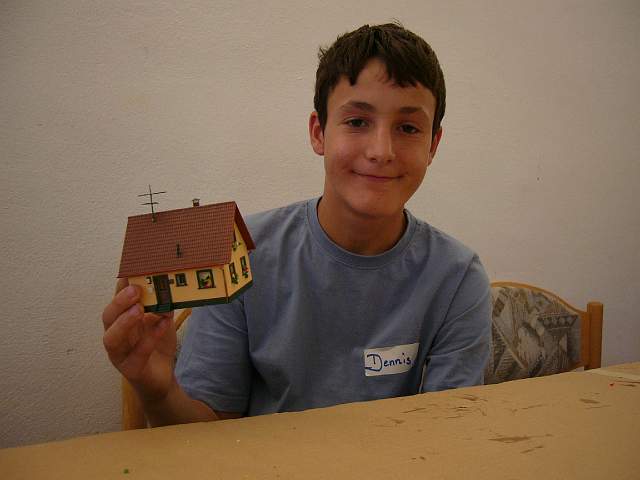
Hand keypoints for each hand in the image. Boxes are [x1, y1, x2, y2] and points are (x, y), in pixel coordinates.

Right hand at [102, 278, 175, 402]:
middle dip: (119, 302)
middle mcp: (116, 336)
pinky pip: (137, 354)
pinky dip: (150, 339)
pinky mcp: (130, 369)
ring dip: (124, 322)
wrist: (162, 378)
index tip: (130, 268)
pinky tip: (163, 326)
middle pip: (107, 317)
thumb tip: (169, 285)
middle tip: (135, 289)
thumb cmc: (157, 346)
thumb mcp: (162, 321)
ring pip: (111, 338)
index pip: (116, 300)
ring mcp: (120, 354)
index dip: (121, 285)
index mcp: (121, 321)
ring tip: (138, 309)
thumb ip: (163, 306)